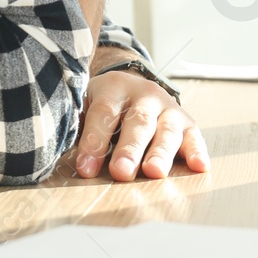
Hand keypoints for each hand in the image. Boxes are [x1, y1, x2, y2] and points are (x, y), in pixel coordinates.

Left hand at [74, 71, 209, 180]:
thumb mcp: (87, 106)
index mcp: (114, 88)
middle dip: (129, 149)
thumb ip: (76, 127)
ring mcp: (169, 108)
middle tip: (121, 172)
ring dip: (161, 152)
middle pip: (137, 122)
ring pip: (166, 130)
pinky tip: (199, 166)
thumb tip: (58, 155)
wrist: (134, 86)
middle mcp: (145, 95)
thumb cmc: (104, 106)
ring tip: (154, 172)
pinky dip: (197, 151)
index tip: (85, 169)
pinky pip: (194, 137)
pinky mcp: (188, 122)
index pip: (104, 114)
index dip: (94, 142)